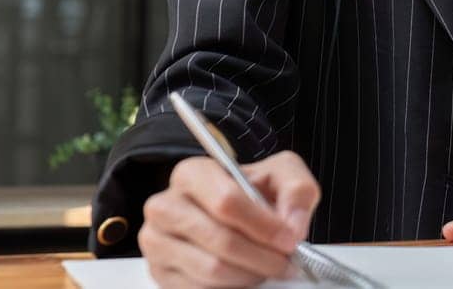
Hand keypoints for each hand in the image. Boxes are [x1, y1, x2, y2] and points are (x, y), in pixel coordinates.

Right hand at [138, 150, 319, 288]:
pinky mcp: (160, 274)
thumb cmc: (252, 193)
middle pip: (220, 240)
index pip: (226, 202)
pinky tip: (245, 274)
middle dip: (262, 256)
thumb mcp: (281, 175)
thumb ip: (296, 190)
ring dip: (250, 274)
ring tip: (268, 266)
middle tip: (286, 261)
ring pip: (211, 270)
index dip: (263, 225)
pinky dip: (232, 287)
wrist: (232, 215)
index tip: (289, 239)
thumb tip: (292, 226)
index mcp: (192, 174)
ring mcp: (156, 243)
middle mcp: (165, 206)